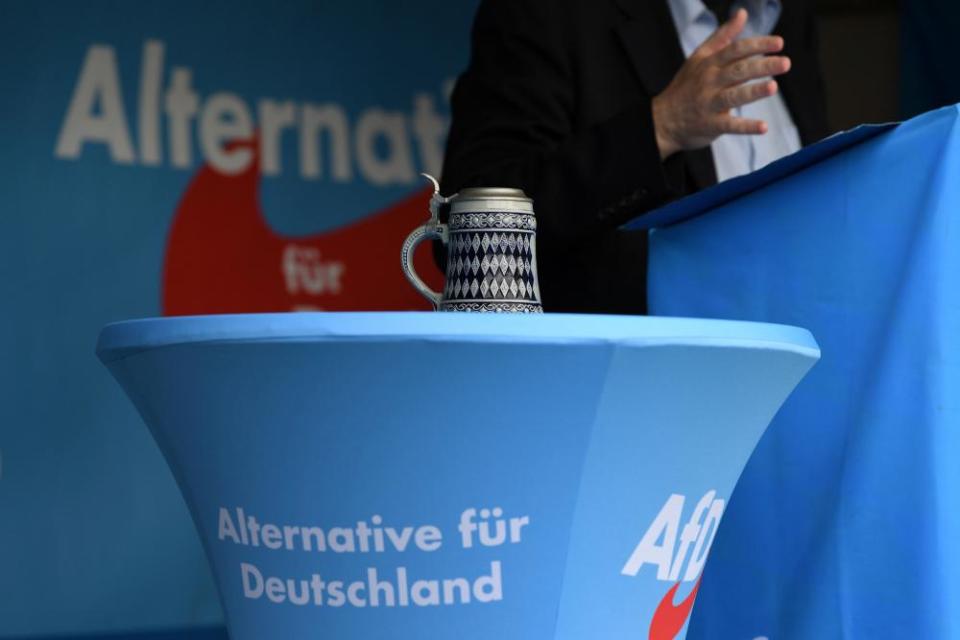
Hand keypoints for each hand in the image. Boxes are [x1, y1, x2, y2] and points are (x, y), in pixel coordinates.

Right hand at [652, 9, 791, 159]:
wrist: (662, 120)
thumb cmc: (685, 87)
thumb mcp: (699, 57)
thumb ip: (723, 36)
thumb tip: (741, 13)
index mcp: (709, 64)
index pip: (735, 50)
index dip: (757, 45)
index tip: (779, 43)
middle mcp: (709, 82)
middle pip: (738, 71)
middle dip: (762, 66)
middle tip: (785, 63)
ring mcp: (709, 104)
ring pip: (734, 96)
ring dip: (754, 91)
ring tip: (773, 87)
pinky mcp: (709, 125)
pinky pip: (730, 126)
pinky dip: (746, 127)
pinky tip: (763, 127)